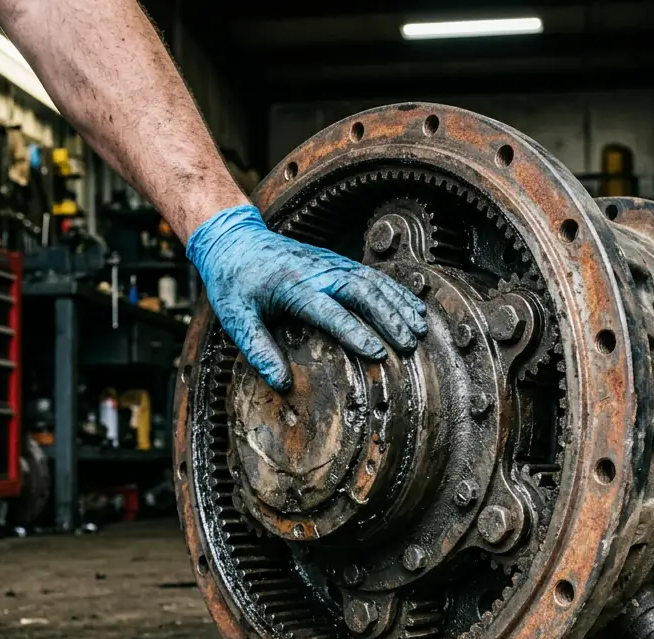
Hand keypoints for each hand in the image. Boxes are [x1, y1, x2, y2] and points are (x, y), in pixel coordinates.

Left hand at [187, 205, 427, 390]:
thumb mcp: (236, 318)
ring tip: (420, 330)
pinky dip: (396, 291)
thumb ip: (258, 350)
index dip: (355, 333)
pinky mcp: (337, 262)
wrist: (234, 240)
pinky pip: (373, 276)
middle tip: (409, 345)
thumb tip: (281, 383)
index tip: (377, 353)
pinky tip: (413, 307)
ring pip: (374, 282)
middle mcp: (319, 272)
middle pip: (363, 293)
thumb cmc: (234, 281)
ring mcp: (331, 264)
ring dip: (399, 305)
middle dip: (390, 318)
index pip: (331, 311)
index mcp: (294, 286)